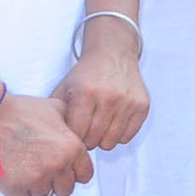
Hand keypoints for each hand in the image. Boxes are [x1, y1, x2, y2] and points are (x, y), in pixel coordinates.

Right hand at [0, 92, 92, 195]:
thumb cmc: (22, 110)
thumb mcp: (56, 109)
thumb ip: (72, 124)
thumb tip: (79, 133)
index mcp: (72, 147)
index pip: (85, 175)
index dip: (75, 172)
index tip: (65, 170)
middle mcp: (58, 165)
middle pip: (66, 190)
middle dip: (56, 182)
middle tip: (43, 170)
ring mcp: (36, 178)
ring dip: (37, 189)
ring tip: (27, 172)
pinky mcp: (13, 187)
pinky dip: (18, 193)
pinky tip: (14, 177)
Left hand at [54, 19, 149, 150]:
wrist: (113, 54)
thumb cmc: (85, 75)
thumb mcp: (64, 88)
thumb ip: (55, 114)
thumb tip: (52, 140)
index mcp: (85, 93)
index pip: (77, 134)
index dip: (73, 137)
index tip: (73, 130)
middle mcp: (108, 97)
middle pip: (94, 141)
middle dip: (87, 139)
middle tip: (86, 129)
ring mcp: (128, 102)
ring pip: (111, 142)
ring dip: (103, 138)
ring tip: (99, 126)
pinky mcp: (142, 106)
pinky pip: (128, 136)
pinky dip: (119, 134)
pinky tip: (113, 121)